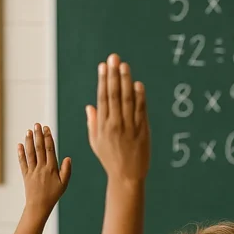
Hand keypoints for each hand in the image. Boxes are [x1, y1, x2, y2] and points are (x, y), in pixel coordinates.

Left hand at [16, 123, 70, 215]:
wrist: (39, 205)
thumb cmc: (53, 194)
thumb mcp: (64, 184)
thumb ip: (66, 170)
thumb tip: (68, 158)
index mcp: (51, 168)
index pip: (50, 150)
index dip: (48, 138)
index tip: (46, 129)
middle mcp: (41, 167)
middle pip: (39, 148)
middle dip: (38, 135)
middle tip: (37, 125)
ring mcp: (32, 170)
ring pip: (30, 153)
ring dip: (29, 141)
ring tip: (29, 131)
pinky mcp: (25, 174)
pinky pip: (22, 162)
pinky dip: (20, 153)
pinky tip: (20, 145)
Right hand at [86, 53, 149, 182]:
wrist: (127, 176)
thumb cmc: (110, 158)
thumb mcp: (96, 142)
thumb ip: (94, 123)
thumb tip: (91, 106)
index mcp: (103, 125)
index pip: (102, 98)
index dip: (103, 80)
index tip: (104, 66)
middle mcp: (115, 124)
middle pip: (113, 95)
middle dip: (113, 75)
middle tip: (114, 58)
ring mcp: (129, 127)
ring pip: (127, 100)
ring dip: (126, 81)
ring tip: (125, 66)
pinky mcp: (142, 131)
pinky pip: (141, 111)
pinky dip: (140, 97)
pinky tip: (138, 85)